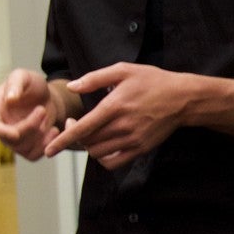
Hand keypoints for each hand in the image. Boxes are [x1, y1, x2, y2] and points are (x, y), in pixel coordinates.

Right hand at [0, 68, 63, 161]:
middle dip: (29, 127)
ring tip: (46, 116)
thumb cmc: (30, 84)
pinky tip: (54, 130)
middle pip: (10, 139)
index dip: (2, 132)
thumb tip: (10, 99)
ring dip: (39, 136)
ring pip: (23, 149)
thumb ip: (15, 84)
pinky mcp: (28, 146)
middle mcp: (1, 127)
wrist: (44, 96)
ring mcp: (13, 139)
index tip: (16, 133)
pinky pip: (34, 155)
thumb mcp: (23, 76)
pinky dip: (45, 146)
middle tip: (42, 109)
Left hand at [47, 63, 188, 169]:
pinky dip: (103, 158)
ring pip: (99, 153)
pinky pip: (114, 162)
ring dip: (88, 146)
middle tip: (74, 125)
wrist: (184, 99)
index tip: (49, 149)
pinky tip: (102, 146)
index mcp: (115, 106)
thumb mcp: (124, 71)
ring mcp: (133, 140)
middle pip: (88, 142)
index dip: (63, 140)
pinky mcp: (141, 149)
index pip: (83, 128)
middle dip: (74, 137)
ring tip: (89, 134)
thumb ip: (95, 78)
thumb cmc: (152, 81)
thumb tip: (71, 86)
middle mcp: (123, 126)